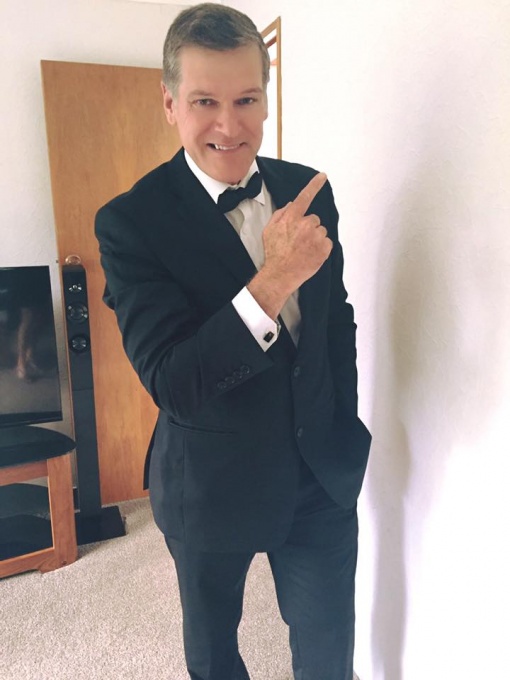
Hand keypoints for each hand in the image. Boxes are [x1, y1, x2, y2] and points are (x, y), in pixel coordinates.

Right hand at [248, 172, 332, 318]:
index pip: (304, 197)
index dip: (314, 185)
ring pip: (321, 231)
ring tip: (303, 249)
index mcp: (291, 218)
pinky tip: (310, 254)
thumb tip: (291, 205)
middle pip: (314, 219)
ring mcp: (316, 236)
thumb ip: (280, 215)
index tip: (323, 176)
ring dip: (315, 238)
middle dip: (308, 227)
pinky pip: (327, 242)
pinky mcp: (324, 248)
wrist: (281, 274)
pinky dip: (321, 248)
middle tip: (298, 241)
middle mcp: (305, 224)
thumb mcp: (269, 230)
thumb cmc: (274, 253)